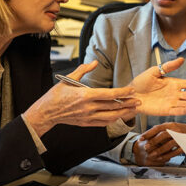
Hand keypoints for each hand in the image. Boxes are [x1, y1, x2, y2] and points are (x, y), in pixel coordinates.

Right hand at [24, 61, 138, 136]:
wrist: (47, 112)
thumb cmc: (56, 95)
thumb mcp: (69, 79)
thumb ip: (83, 70)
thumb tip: (94, 62)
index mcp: (85, 95)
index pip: (109, 94)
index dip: (122, 92)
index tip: (131, 90)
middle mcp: (88, 107)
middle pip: (113, 106)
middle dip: (128, 103)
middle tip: (139, 100)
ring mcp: (88, 117)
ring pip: (111, 116)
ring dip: (124, 113)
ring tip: (133, 109)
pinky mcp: (86, 123)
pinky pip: (104, 122)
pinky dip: (114, 119)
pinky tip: (120, 115)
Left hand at [129, 58, 185, 115]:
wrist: (129, 94)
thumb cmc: (141, 82)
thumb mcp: (155, 71)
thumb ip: (168, 66)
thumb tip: (182, 59)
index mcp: (175, 83)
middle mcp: (176, 94)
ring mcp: (171, 103)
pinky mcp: (165, 110)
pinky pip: (177, 110)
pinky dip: (185, 109)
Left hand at [133, 122, 185, 165]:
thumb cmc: (179, 130)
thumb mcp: (171, 127)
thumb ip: (160, 130)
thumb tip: (147, 135)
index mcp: (170, 125)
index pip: (157, 128)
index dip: (148, 133)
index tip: (140, 139)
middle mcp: (176, 130)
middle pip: (163, 135)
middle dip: (153, 142)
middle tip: (146, 148)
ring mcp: (181, 138)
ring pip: (169, 144)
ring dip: (160, 150)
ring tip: (152, 155)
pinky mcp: (185, 145)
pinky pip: (176, 151)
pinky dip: (168, 155)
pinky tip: (161, 158)